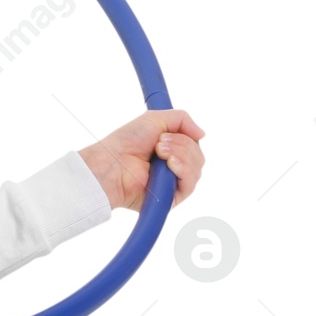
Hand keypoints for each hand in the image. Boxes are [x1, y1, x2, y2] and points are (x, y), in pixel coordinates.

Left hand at [78, 109, 205, 212]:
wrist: (113, 162)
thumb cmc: (127, 141)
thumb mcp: (155, 118)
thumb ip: (182, 119)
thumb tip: (202, 133)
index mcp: (171, 151)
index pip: (195, 145)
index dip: (186, 137)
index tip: (165, 133)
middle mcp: (174, 168)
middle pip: (198, 156)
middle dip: (181, 144)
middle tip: (158, 144)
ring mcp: (173, 183)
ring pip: (197, 168)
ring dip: (181, 154)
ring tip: (159, 152)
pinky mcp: (172, 197)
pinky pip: (191, 184)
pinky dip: (183, 170)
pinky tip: (170, 164)